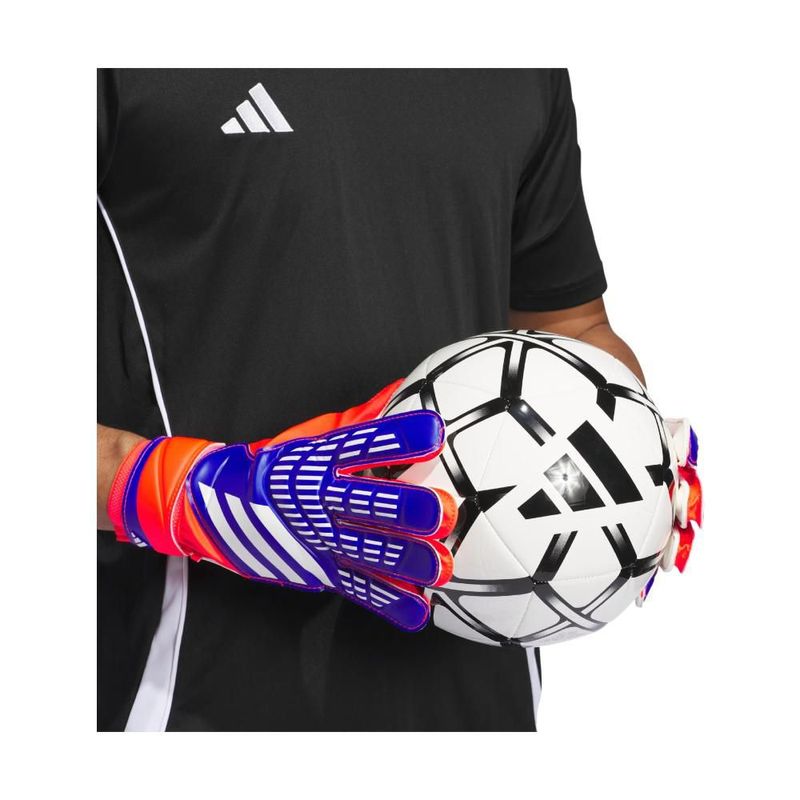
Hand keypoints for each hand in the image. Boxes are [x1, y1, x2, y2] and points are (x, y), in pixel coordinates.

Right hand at [109, 402, 455, 630]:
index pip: (362, 443)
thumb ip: (361, 418)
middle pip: (368, 502)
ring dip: (407, 561)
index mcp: (319, 458)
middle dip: (407, 510)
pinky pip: (356, 588)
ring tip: (442, 567)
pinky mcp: (318, 571)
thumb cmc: (276, 463)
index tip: (435, 432)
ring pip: (368, 551)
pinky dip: (388, 602)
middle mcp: (320, 498)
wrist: (213, 504)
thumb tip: (404, 387)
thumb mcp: (314, 435)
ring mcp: (319, 538)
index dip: (398, 438)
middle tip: (444, 512)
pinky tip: (418, 611)